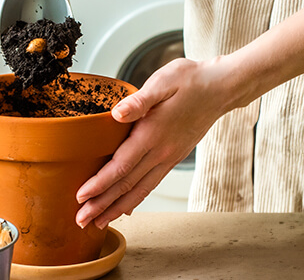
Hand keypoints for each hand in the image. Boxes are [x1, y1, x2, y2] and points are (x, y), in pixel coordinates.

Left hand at [75, 57, 240, 228]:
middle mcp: (161, 151)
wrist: (221, 88)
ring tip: (99, 222)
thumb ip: (138, 101)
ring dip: (117, 208)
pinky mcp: (173, 157)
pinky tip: (126, 207)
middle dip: (102, 205)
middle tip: (82, 221)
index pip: (121, 166)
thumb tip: (117, 113)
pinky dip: (136, 199)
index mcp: (152, 133)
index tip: (81, 197)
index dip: (99, 184)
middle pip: (127, 185)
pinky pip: (151, 184)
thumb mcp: (163, 82)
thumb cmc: (190, 80)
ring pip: (140, 190)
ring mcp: (169, 157)